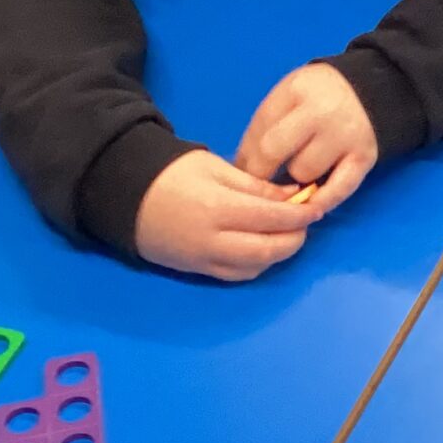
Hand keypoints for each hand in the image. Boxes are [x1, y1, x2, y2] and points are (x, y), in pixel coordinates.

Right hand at [133, 150, 313, 280]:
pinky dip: (257, 264)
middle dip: (294, 239)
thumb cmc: (172, 173)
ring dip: (278, 254)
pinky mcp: (196, 270)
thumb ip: (255, 186)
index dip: (300, 215)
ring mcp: (203, 260)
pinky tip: (264, 247)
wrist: (125, 195)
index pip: (271, 218)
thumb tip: (293, 197)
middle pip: (267, 250)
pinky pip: (235, 275)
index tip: (317, 206)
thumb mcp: (216, 167)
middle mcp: (212, 241)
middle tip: (306, 223)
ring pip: (254, 267)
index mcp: (217, 208)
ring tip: (288, 233)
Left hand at [235, 61, 377, 211]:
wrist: (375, 88)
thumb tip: (240, 169)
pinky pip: (338, 189)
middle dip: (260, 174)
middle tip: (259, 186)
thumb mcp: (289, 96)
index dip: (244, 160)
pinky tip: (312, 205)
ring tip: (301, 174)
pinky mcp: (365, 157)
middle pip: (273, 151)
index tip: (240, 176)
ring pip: (303, 173)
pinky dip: (322, 201)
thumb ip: (266, 126)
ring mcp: (345, 135)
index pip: (258, 131)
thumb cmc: (320, 97)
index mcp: (296, 90)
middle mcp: (321, 111)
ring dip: (297, 178)